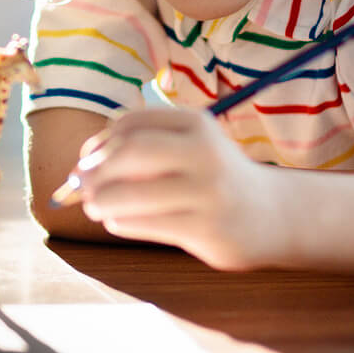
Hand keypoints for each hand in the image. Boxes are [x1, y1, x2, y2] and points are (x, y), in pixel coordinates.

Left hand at [63, 108, 281, 269]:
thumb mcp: (189, 147)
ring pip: (133, 193)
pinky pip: (147, 224)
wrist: (273, 214)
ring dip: (102, 201)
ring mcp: (208, 192)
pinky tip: (119, 222)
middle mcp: (205, 152)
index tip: (86, 159)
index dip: (99, 143)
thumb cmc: (214, 178)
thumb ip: (142, 148)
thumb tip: (81, 166)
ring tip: (95, 207)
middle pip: (131, 152)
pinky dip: (121, 222)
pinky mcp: (206, 228)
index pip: (132, 124)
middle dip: (95, 171)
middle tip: (80, 187)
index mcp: (197, 124)